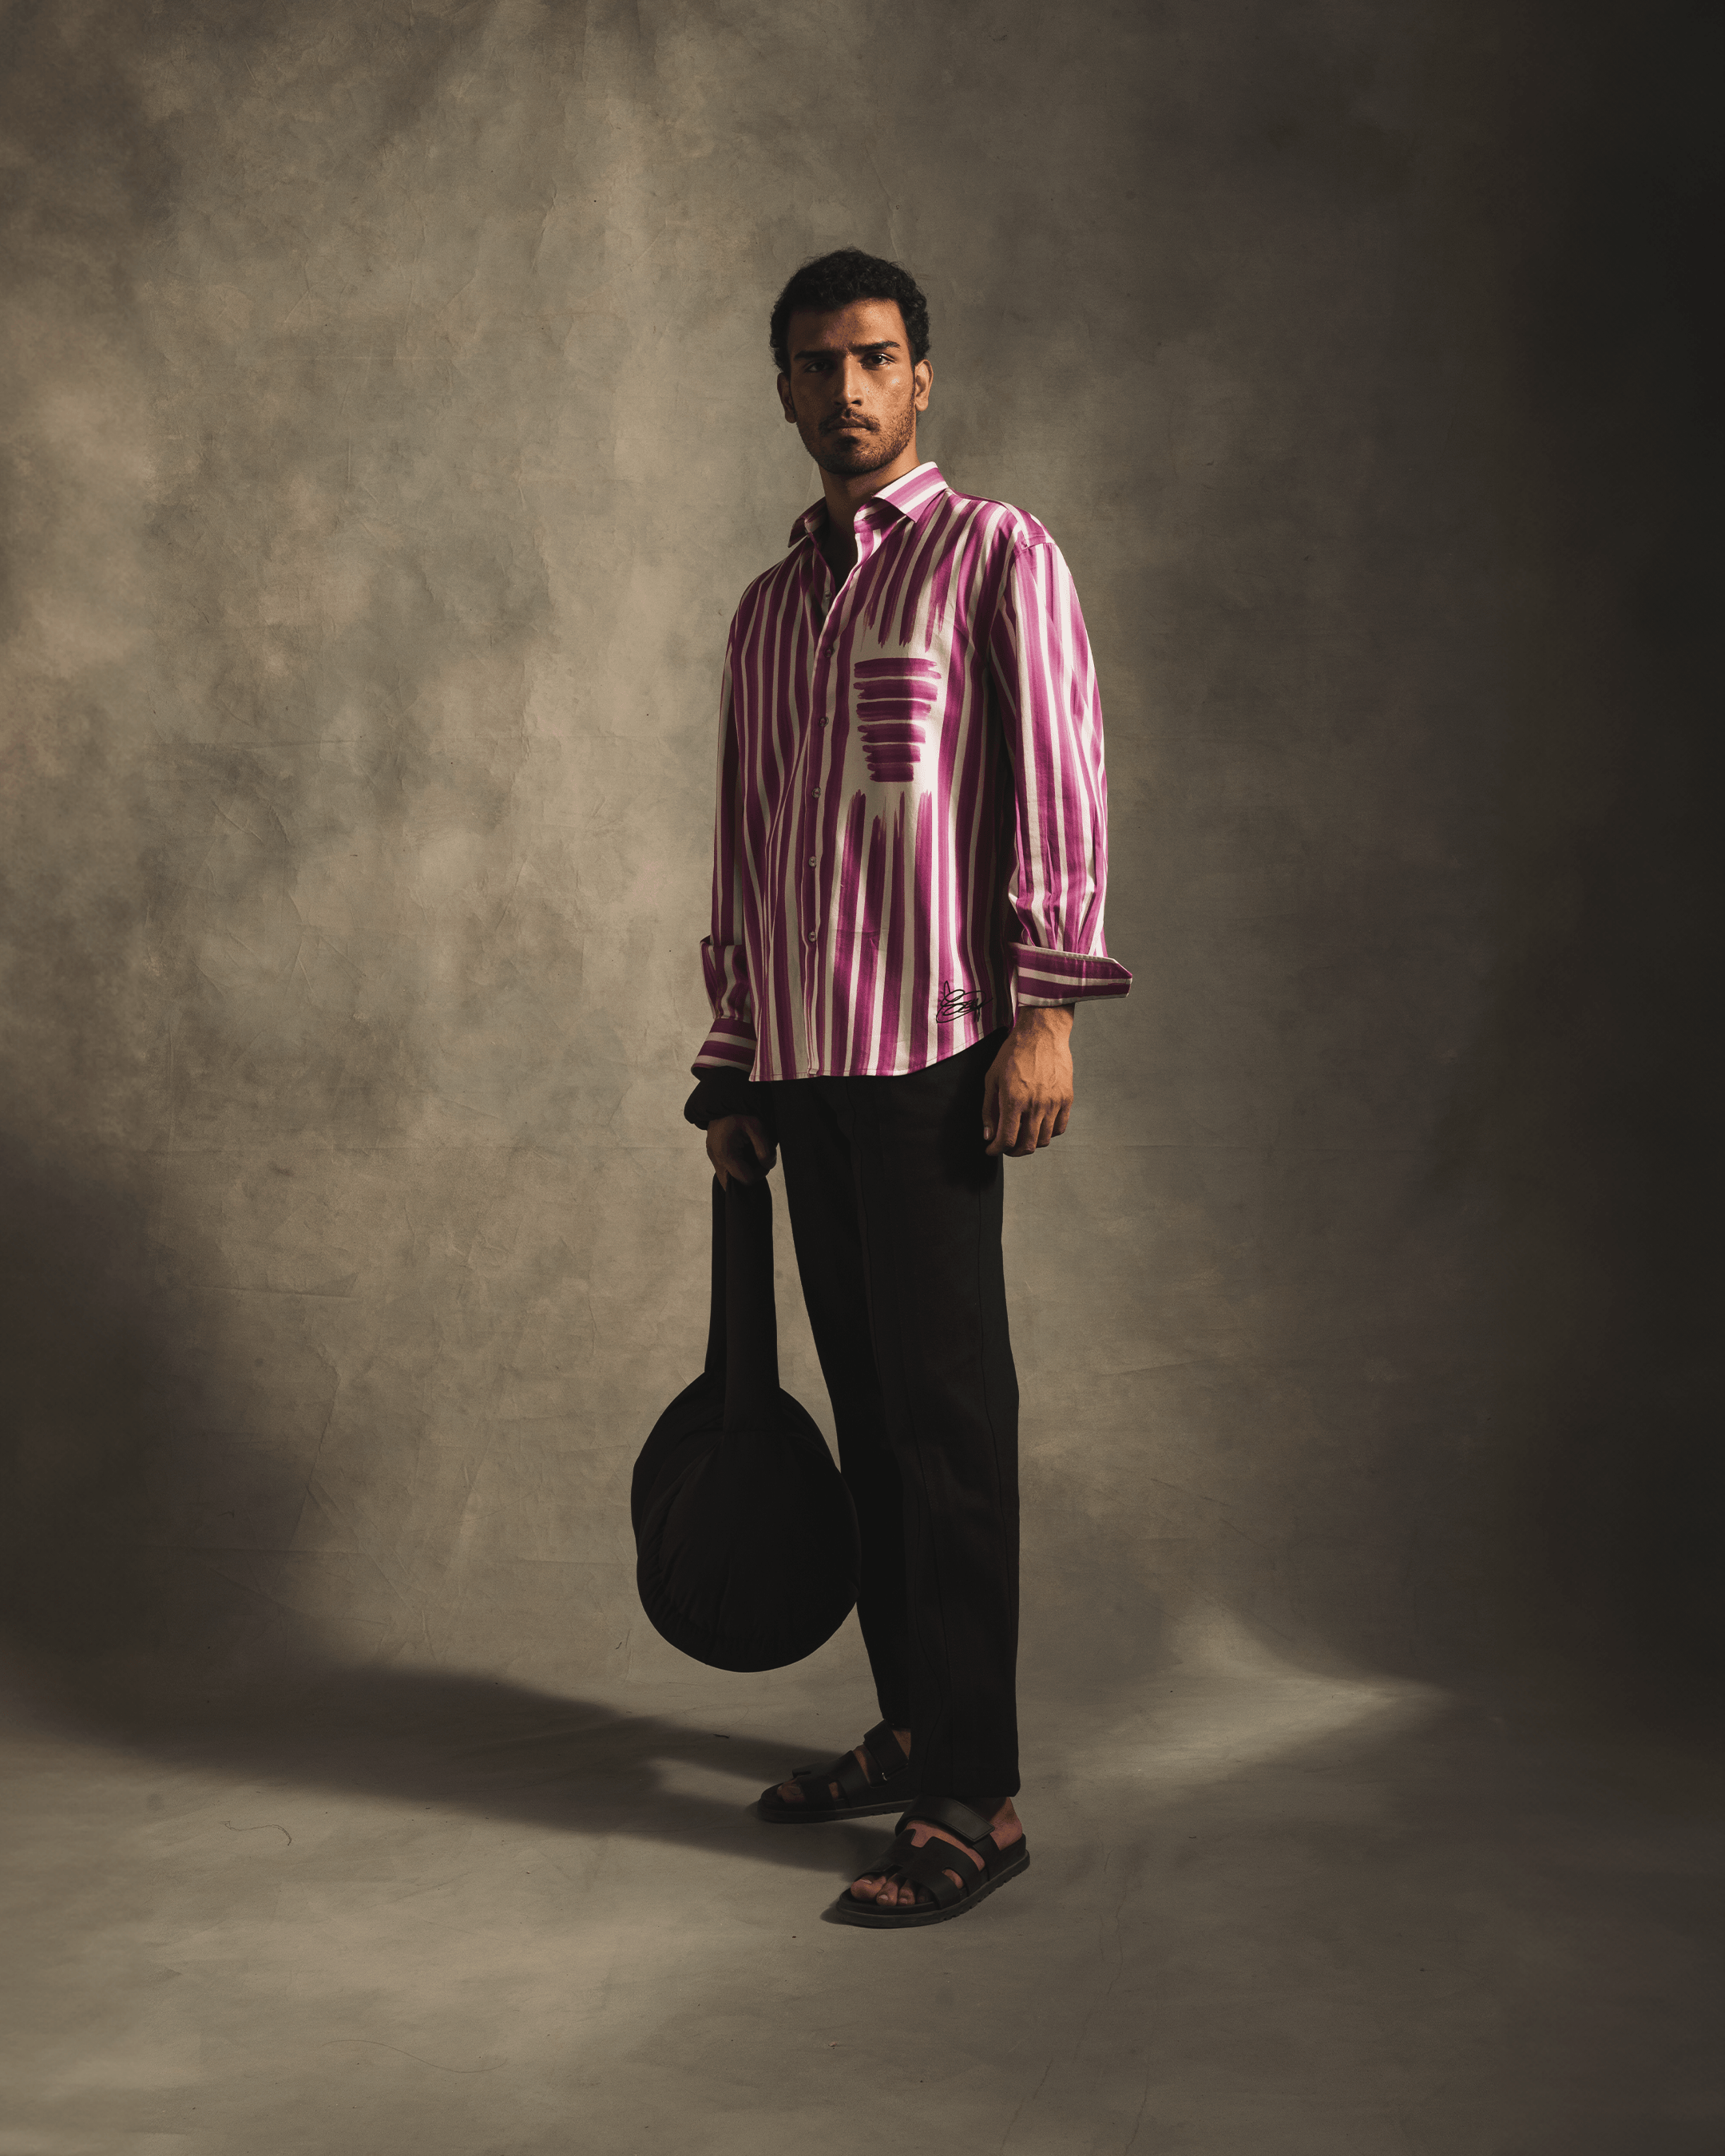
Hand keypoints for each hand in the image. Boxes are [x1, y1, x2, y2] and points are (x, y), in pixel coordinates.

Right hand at [707, 1112, 775, 1187]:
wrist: (723, 1097)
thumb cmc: (740, 1111)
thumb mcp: (758, 1126)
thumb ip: (765, 1149)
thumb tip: (767, 1164)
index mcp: (725, 1153)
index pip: (746, 1179)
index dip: (760, 1173)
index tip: (764, 1158)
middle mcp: (715, 1158)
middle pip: (732, 1185)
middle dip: (748, 1175)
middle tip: (756, 1158)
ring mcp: (712, 1156)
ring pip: (728, 1178)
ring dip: (742, 1170)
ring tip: (749, 1153)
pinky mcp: (713, 1153)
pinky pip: (725, 1168)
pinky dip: (736, 1165)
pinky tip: (742, 1151)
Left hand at [983, 1007, 1073, 1157]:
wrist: (1042, 1034)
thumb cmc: (1014, 1053)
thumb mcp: (992, 1079)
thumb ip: (989, 1109)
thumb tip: (988, 1135)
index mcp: (1014, 1100)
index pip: (1006, 1139)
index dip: (997, 1150)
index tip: (992, 1150)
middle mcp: (1036, 1105)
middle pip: (1027, 1146)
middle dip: (1013, 1152)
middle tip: (1006, 1147)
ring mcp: (1054, 1103)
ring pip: (1044, 1140)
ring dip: (1030, 1144)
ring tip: (1022, 1137)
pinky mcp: (1066, 1099)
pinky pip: (1059, 1128)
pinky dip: (1048, 1134)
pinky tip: (1039, 1128)